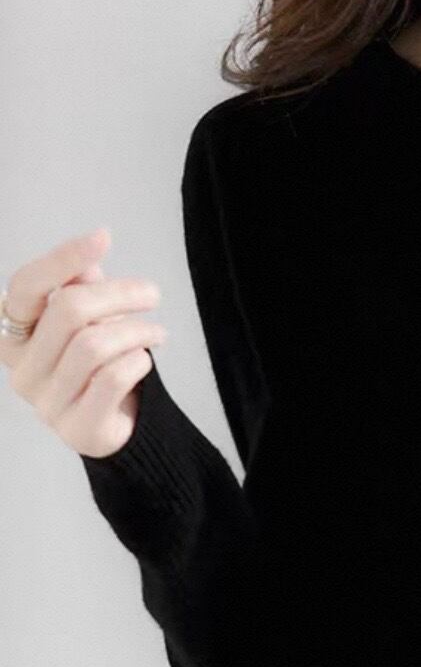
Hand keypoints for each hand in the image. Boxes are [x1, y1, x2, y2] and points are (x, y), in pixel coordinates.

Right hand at [1, 227, 168, 457]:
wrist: (121, 429)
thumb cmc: (102, 369)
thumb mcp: (92, 323)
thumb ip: (82, 290)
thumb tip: (88, 253)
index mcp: (16, 336)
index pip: (27, 286)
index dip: (62, 258)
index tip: (102, 237)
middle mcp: (22, 369)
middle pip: (69, 311)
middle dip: (120, 294)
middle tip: (152, 294)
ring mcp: (47, 403)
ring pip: (94, 345)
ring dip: (137, 331)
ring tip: (158, 332)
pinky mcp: (78, 428)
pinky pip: (112, 378)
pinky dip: (138, 361)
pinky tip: (147, 359)